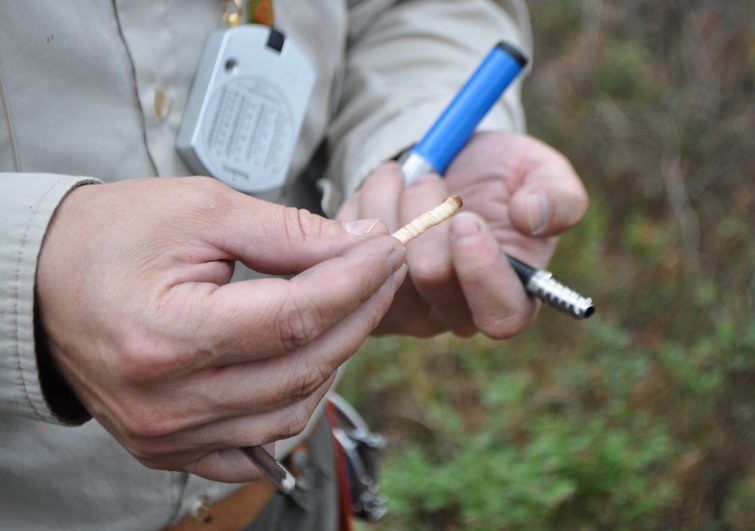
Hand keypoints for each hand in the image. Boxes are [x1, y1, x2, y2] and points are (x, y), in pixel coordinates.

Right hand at [35, 177, 405, 482]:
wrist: (40, 284)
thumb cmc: (111, 237)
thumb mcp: (200, 211)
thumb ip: (287, 233)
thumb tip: (357, 244)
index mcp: (168, 334)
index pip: (296, 316)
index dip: (354, 281)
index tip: (386, 249)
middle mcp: (168, 400)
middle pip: (302, 366)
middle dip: (358, 313)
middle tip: (380, 272)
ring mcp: (168, 434)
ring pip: (291, 410)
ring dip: (334, 358)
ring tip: (348, 310)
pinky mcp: (169, 447)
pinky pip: (258, 445)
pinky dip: (295, 404)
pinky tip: (309, 365)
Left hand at [337, 131, 586, 337]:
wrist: (446, 170)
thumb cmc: (501, 177)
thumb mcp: (541, 171)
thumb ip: (557, 195)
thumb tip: (532, 218)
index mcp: (510, 297)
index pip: (499, 315)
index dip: (480, 269)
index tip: (466, 218)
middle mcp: (456, 314)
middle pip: (431, 276)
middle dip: (426, 209)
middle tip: (429, 177)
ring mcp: (406, 310)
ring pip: (382, 259)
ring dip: (387, 202)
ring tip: (400, 177)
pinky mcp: (363, 294)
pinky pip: (346, 253)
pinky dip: (357, 210)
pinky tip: (375, 194)